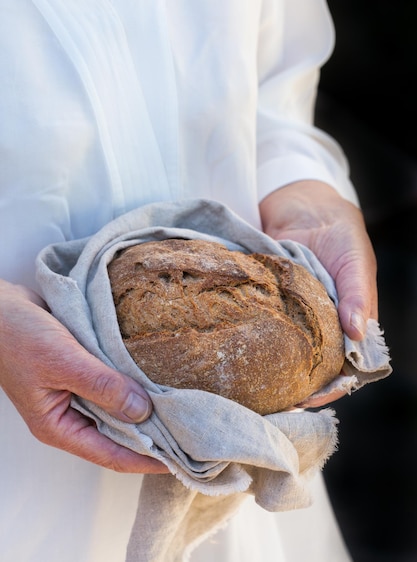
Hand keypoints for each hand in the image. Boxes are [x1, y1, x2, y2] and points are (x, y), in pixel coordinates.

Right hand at [0, 279, 167, 473]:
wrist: (0, 307)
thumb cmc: (19, 338)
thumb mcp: (64, 363)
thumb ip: (103, 387)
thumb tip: (142, 411)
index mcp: (58, 426)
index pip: (110, 454)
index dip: (145, 459)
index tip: (179, 460)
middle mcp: (70, 414)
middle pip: (117, 434)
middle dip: (150, 435)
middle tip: (187, 433)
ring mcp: (76, 392)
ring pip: (116, 408)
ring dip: (143, 407)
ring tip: (179, 409)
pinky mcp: (82, 370)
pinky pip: (112, 383)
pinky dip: (131, 383)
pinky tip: (155, 379)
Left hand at [259, 181, 377, 405]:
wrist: (301, 202)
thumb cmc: (339, 231)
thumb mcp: (355, 259)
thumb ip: (358, 294)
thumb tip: (357, 333)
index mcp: (346, 323)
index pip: (341, 368)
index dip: (327, 389)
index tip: (306, 402)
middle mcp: (317, 325)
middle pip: (307, 368)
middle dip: (291, 389)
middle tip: (268, 403)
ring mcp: (288, 315)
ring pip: (279, 351)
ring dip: (266, 370)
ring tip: (248, 388)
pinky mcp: (265, 301)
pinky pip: (258, 323)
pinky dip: (248, 337)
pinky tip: (235, 351)